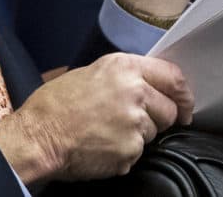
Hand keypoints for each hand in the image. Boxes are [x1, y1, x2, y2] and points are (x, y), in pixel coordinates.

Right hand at [0, 53, 192, 185]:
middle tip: (131, 122)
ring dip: (137, 136)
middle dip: (157, 119)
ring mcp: (134, 124)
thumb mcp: (91, 73)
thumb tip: (147, 85)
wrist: (38, 137)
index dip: (183, 94)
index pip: (173, 77)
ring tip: (107, 131)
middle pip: (169, 110)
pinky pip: (137, 153)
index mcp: (125, 68)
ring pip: (153, 133)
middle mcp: (134, 92)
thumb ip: (124, 77)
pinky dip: (123, 153)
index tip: (184, 105)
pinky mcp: (129, 151)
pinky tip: (101, 145)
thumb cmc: (56, 105)